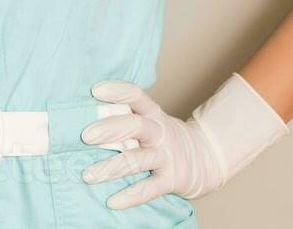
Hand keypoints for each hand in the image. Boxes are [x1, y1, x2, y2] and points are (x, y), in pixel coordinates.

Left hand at [80, 73, 287, 210]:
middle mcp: (160, 133)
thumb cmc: (167, 139)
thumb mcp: (154, 122)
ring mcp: (167, 157)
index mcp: (155, 115)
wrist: (206, 160)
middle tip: (86, 135)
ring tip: (88, 175)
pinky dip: (130, 196)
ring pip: (138, 160)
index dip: (119, 91)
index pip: (138, 97)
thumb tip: (88, 115)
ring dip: (112, 167)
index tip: (96, 90)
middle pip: (136, 126)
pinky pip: (149, 189)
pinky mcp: (171, 180)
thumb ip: (128, 118)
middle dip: (110, 129)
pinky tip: (112, 202)